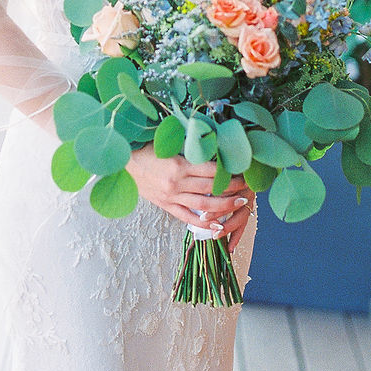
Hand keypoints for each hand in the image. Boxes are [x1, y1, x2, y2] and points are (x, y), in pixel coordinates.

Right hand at [126, 146, 253, 249]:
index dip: (229, 171)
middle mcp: (176, 183)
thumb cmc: (144, 148)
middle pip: (211, 188)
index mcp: (178, 165)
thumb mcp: (167, 144)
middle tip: (248, 186)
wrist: (121, 162)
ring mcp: (171, 197)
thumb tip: (213, 147)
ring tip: (240, 202)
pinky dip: (204, 223)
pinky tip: (218, 226)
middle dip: (232, 188)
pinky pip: (187, 217)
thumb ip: (189, 149)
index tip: (243, 169)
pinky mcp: (166, 205)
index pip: (211, 170)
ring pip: (204, 205)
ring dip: (224, 205)